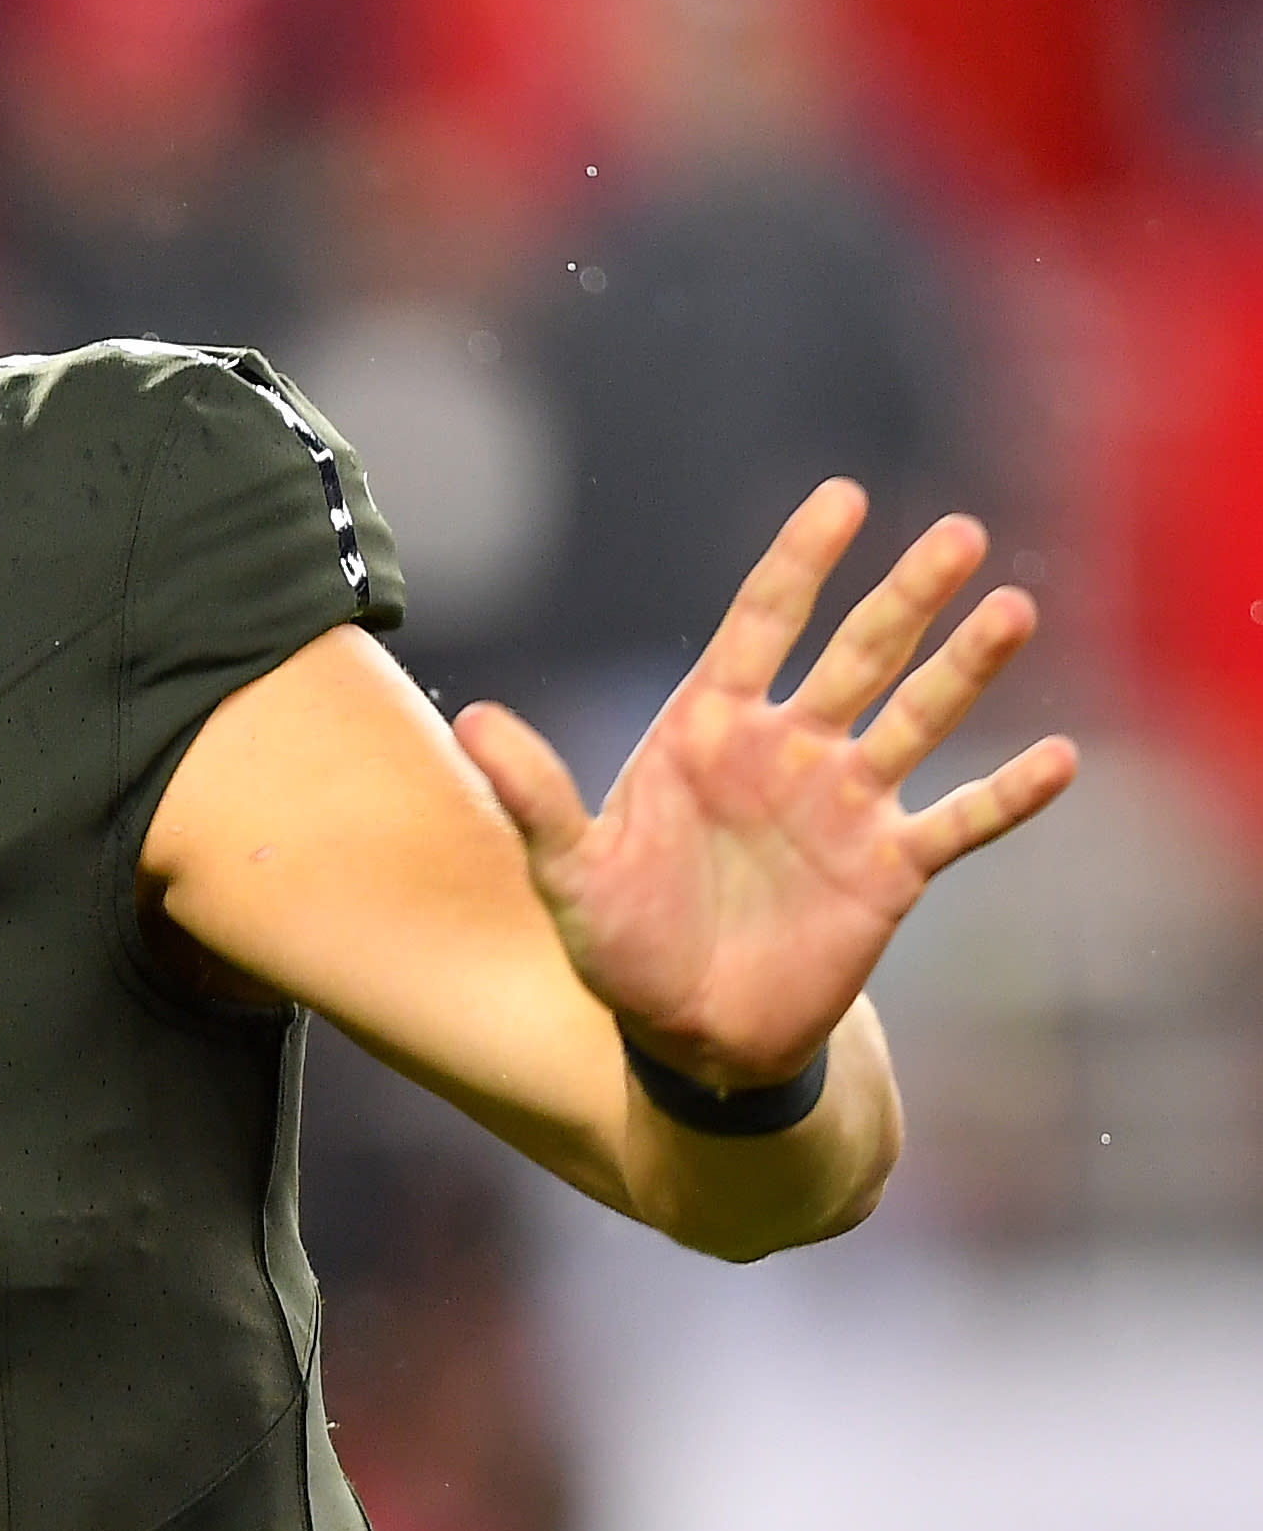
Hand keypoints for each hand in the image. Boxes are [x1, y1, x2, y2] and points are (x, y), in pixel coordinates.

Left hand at [452, 480, 1077, 1088]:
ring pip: (918, 717)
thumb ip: (533, 795)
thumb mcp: (566, 870)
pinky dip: (1007, 795)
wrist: (684, 1033)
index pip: (761, 622)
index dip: (800, 560)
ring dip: (967, 669)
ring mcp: (844, 806)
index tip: (842, 497)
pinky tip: (1060, 760)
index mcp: (708, 730)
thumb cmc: (620, 942)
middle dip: (905, 594)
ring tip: (1012, 609)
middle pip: (857, 651)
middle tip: (957, 533)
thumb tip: (470, 719)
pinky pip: (959, 823)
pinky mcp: (888, 869)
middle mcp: (786, 751)